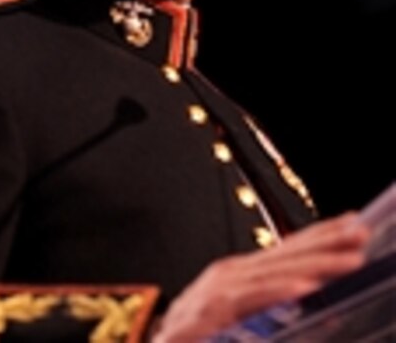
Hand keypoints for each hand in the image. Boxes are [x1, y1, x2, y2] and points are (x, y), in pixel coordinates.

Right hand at [152, 212, 370, 341]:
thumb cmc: (193, 334)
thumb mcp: (236, 318)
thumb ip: (267, 306)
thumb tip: (310, 298)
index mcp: (239, 275)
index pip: (286, 250)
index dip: (319, 235)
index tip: (353, 222)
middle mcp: (229, 274)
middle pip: (286, 254)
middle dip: (327, 242)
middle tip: (361, 232)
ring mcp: (220, 289)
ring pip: (277, 273)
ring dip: (317, 265)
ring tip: (350, 260)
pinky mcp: (213, 309)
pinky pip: (254, 298)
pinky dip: (281, 290)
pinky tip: (308, 286)